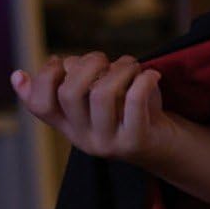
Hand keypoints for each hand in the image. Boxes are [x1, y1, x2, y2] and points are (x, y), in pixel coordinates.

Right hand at [10, 51, 177, 167]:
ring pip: (101, 94)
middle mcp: (83, 138)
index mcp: (70, 127)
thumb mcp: (105, 99)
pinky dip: (144, 79)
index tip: (57, 60)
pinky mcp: (136, 140)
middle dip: (87, 64)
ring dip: (120, 68)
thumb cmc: (136, 113)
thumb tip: (43, 66)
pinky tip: (152, 75)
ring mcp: (108, 143)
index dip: (42, 78)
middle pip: (68, 93)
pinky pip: (135, 99)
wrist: (170, 148)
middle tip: (105, 60)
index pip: (40, 105)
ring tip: (132, 66)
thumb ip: (80, 83)